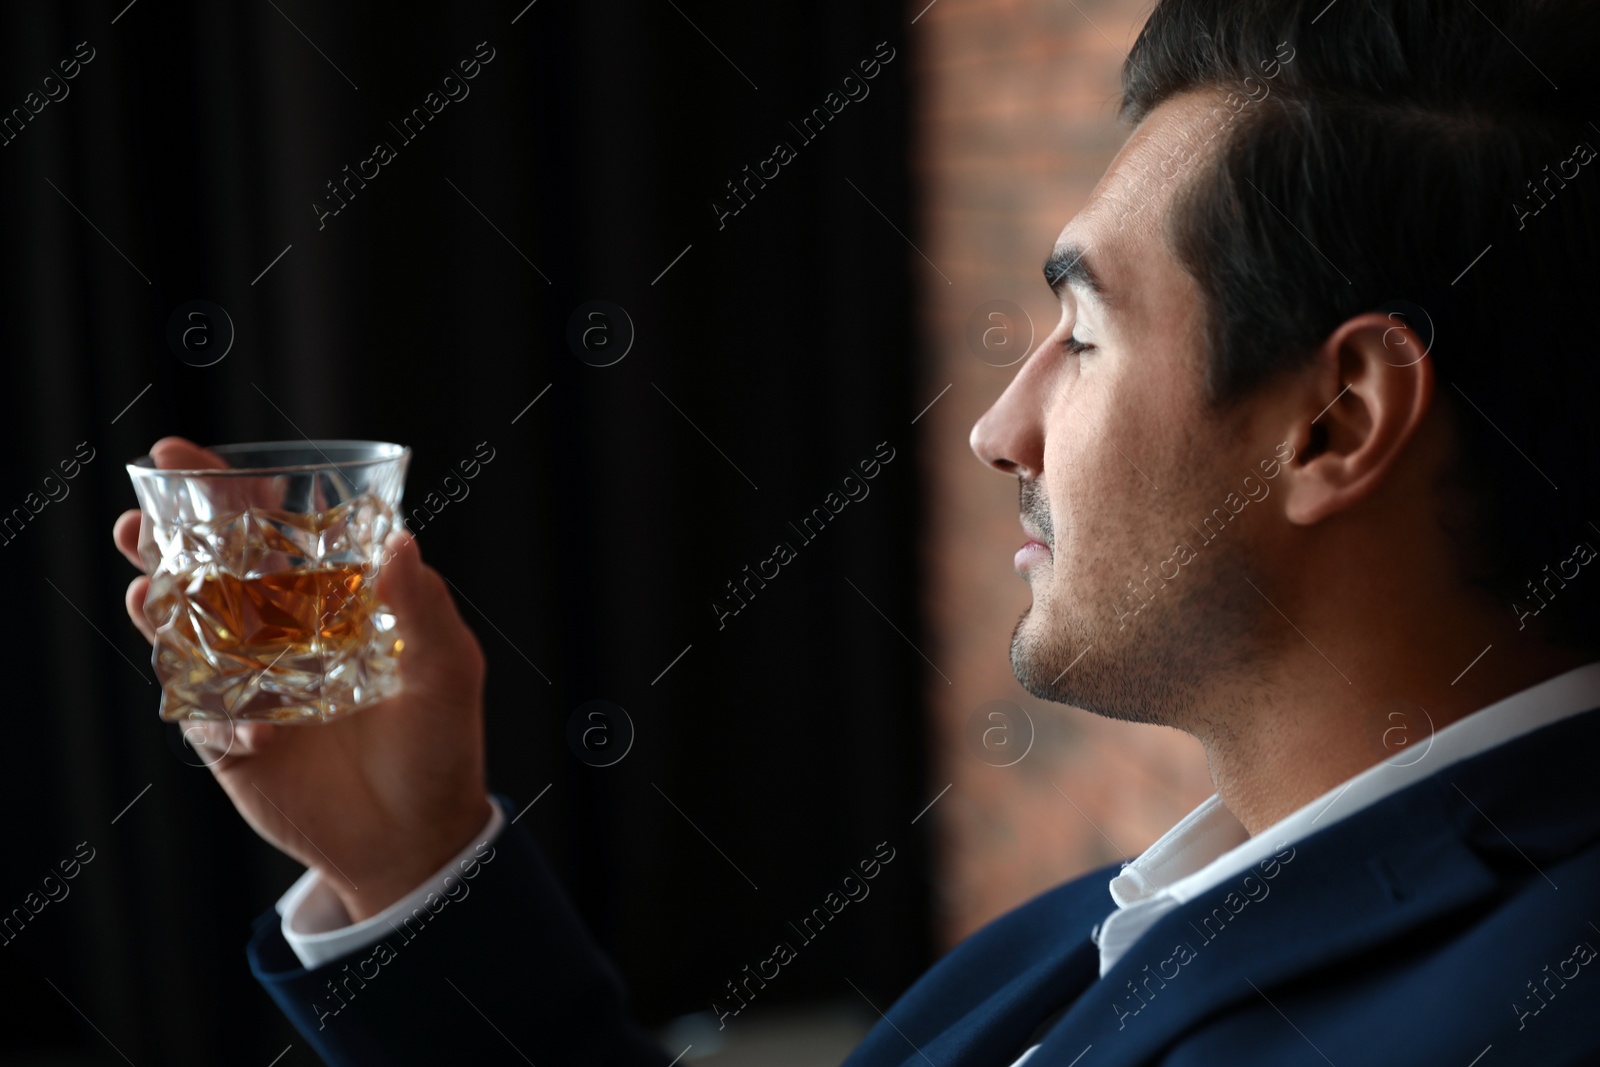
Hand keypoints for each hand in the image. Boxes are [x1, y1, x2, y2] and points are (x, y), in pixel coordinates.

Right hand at [115, 437, 492, 921]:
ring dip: (159, 609)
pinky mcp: (230, 741)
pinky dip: (219, 715)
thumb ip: (422, 610)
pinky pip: (205, 717)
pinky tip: (257, 727)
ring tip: (145, 586)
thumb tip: (402, 540)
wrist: (415, 840)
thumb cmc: (440, 746)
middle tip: (137, 517)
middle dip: (165, 541)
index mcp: (326, 601)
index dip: (224, 492)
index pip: (270, 532)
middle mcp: (278, 634)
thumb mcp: (448, 673)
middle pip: (208, 574)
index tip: (179, 454)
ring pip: (186, 635)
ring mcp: (248, 685)